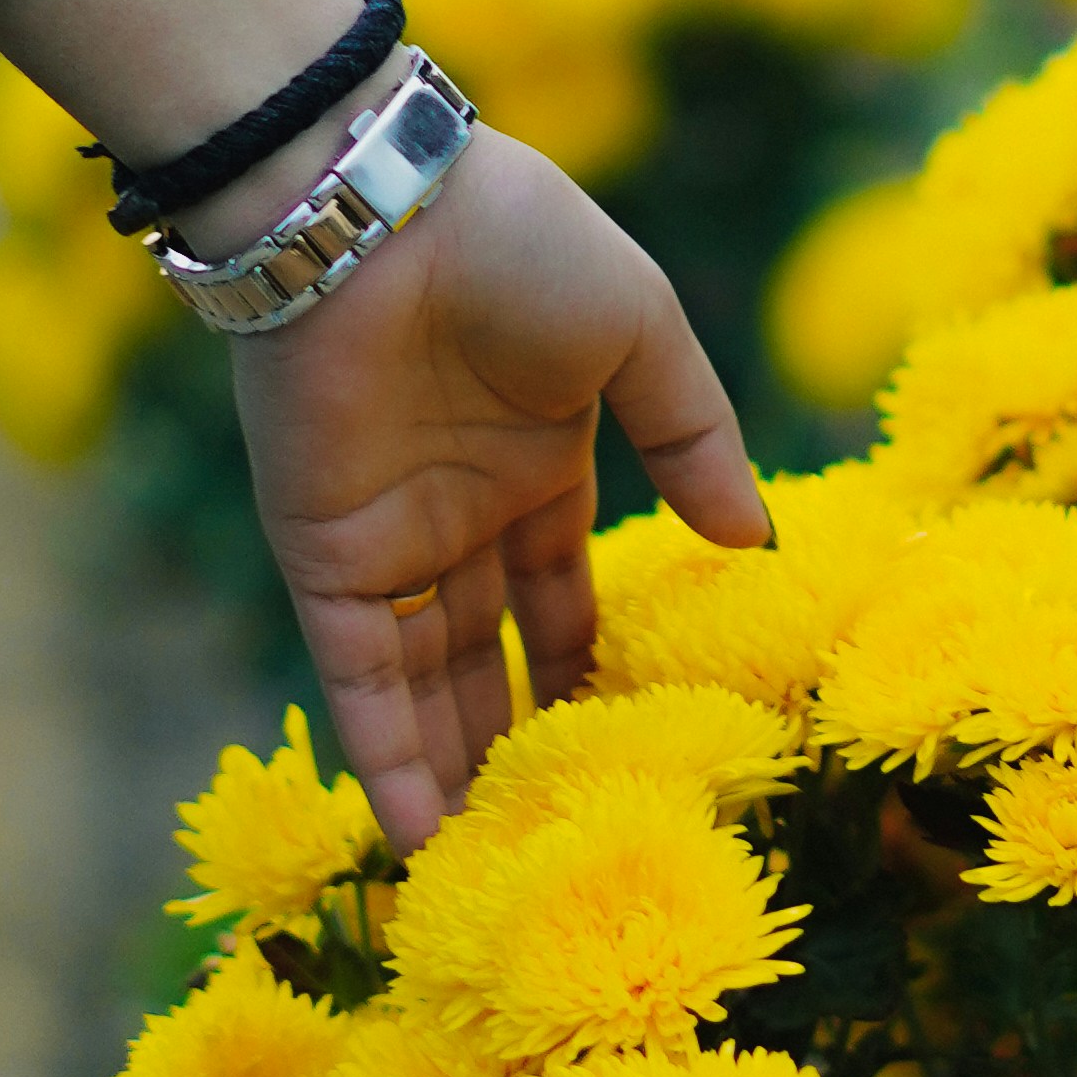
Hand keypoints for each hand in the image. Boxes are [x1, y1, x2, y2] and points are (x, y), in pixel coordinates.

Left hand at [229, 125, 764, 843]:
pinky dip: (383, 753)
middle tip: (543, 837)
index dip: (580, 665)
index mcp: (534, 457)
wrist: (378, 205)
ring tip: (483, 870)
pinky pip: (355, 676)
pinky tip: (418, 833)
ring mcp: (388, 538)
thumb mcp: (640, 331)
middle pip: (484, 654)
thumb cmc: (516, 241)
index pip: (557, 589)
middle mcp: (457, 511)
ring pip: (421, 684)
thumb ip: (693, 435)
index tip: (612, 744)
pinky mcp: (323, 554)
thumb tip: (753, 537)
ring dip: (448, 769)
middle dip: (509, 738)